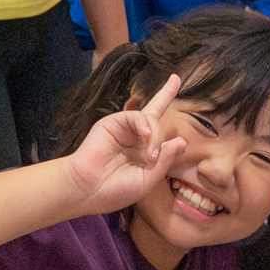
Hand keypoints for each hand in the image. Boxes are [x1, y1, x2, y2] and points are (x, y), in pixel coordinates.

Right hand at [61, 73, 185, 213]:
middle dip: (167, 93)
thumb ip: (164, 160)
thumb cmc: (115, 190)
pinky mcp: (113, 123)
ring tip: (149, 156)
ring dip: (154, 137)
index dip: (167, 100)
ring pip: (150, 118)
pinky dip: (144, 126)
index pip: (159, 125)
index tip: (176, 78)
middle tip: (166, 126)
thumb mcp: (147, 179)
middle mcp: (135, 136)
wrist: (87, 191)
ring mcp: (124, 129)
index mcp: (143, 149)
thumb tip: (181, 141)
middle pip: (155, 111)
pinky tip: (145, 138)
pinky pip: (135, 116)